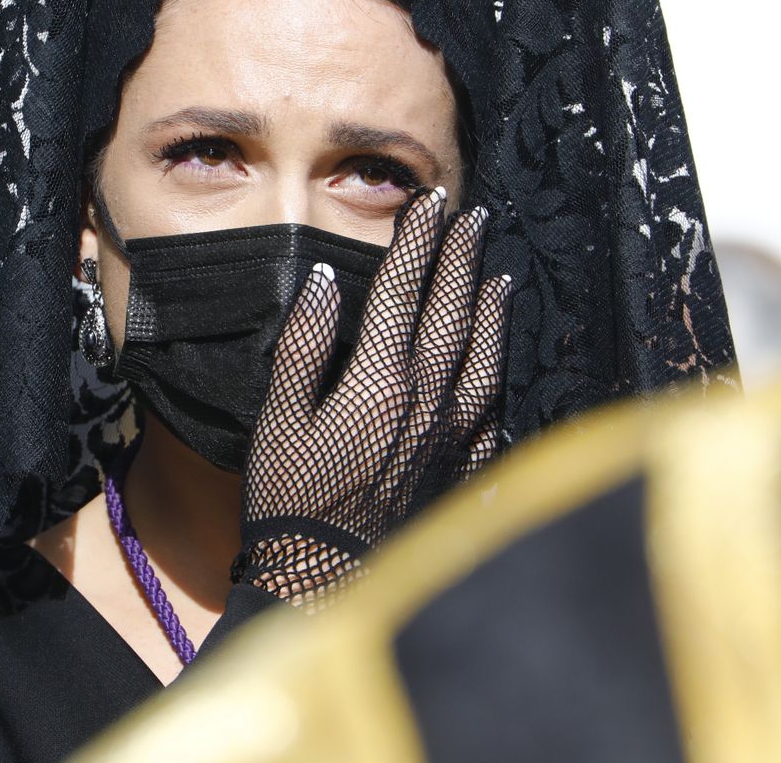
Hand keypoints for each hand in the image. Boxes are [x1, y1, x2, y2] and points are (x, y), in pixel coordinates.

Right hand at [236, 188, 510, 606]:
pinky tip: (503, 362)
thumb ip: (302, 346)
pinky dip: (501, 374)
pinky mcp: (464, 468)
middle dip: (461, 258)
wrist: (326, 578)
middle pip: (451, 311)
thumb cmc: (290, 500)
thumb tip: (324, 284)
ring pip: (484, 355)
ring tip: (498, 275)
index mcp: (378, 379)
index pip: (403, 290)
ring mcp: (453, 435)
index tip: (429, 203)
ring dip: (492, 309)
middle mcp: (427, 398)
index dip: (417, 241)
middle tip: (473, 216)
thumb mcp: (278, 418)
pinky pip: (494, 410)